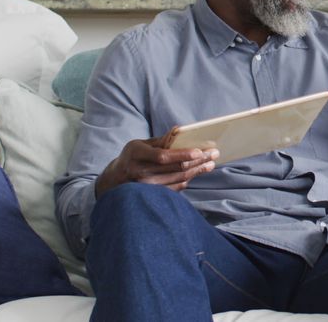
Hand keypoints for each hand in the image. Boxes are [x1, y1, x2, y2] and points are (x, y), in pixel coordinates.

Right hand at [95, 129, 219, 197]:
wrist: (114, 181)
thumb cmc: (131, 157)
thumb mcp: (140, 145)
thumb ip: (160, 140)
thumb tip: (180, 131)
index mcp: (136, 154)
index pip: (163, 156)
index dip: (183, 154)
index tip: (200, 151)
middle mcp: (140, 172)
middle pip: (175, 168)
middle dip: (198, 161)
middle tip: (214, 154)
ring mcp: (146, 187)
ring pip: (178, 179)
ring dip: (198, 171)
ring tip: (210, 163)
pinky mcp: (152, 196)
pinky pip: (176, 188)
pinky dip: (188, 179)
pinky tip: (197, 172)